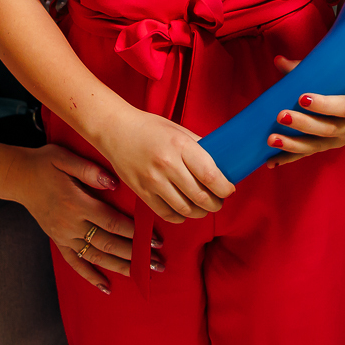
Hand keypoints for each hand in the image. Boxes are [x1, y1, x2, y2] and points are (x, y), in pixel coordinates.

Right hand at [0, 143, 151, 293]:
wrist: (18, 177)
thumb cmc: (44, 163)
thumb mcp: (64, 157)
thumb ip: (89, 170)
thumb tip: (114, 184)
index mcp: (76, 203)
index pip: (111, 222)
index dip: (134, 233)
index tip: (155, 240)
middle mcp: (70, 223)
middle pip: (107, 244)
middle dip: (135, 255)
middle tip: (157, 264)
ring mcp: (63, 235)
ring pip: (95, 257)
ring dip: (120, 267)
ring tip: (142, 275)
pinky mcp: (57, 241)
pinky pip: (75, 263)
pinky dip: (90, 276)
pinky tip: (106, 287)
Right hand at [87, 106, 234, 223]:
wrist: (115, 130)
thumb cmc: (149, 128)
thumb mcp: (179, 130)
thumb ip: (200, 147)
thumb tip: (222, 165)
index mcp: (180, 146)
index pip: (211, 177)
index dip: (225, 188)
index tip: (228, 189)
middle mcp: (167, 165)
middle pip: (202, 197)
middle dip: (216, 203)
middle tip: (218, 200)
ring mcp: (153, 181)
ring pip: (186, 210)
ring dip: (200, 212)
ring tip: (203, 206)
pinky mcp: (142, 193)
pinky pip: (167, 214)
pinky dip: (180, 217)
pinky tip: (184, 209)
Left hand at [264, 55, 344, 167]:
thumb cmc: (342, 80)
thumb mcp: (332, 72)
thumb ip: (305, 68)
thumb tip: (279, 60)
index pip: (344, 108)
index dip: (324, 105)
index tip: (302, 98)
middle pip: (327, 129)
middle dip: (303, 124)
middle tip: (282, 116)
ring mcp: (338, 141)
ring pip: (315, 146)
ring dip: (292, 144)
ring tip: (272, 140)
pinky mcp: (325, 148)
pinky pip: (306, 154)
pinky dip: (288, 158)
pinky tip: (271, 162)